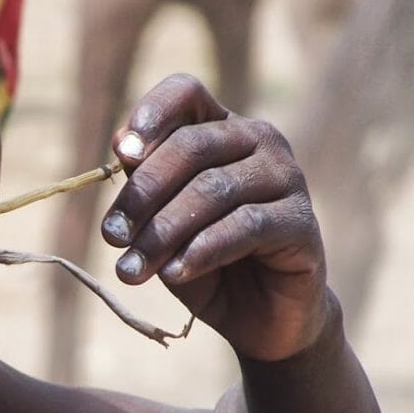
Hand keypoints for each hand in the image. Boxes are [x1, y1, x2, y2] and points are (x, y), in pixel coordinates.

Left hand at [101, 74, 328, 360]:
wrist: (259, 319)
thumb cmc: (206, 262)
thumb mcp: (163, 222)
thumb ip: (146, 184)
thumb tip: (120, 144)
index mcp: (222, 128)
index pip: (186, 93)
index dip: (152, 113)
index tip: (121, 152)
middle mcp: (260, 141)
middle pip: (192, 146)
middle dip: (143, 194)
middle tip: (112, 236)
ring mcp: (287, 178)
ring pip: (213, 189)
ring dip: (163, 232)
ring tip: (132, 269)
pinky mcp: (301, 221)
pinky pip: (244, 226)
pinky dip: (201, 250)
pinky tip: (173, 273)